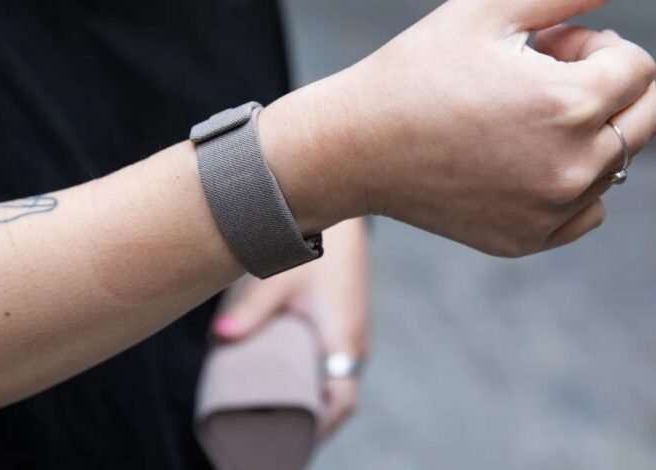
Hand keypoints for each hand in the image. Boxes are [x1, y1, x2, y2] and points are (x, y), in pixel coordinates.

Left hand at [212, 218, 369, 437]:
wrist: (343, 205)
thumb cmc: (316, 241)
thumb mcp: (280, 276)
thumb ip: (253, 309)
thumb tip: (221, 337)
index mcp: (344, 337)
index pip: (342, 401)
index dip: (319, 427)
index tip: (290, 441)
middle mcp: (353, 341)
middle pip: (336, 397)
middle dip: (309, 423)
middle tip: (271, 438)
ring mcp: (350, 333)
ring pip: (334, 380)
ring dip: (310, 400)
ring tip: (270, 416)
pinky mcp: (341, 323)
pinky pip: (329, 363)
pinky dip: (310, 380)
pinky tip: (282, 380)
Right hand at [260, 0, 655, 255]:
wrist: (355, 148)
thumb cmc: (411, 77)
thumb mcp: (485, 11)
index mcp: (569, 104)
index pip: (640, 68)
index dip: (595, 47)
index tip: (548, 49)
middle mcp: (571, 166)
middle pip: (644, 119)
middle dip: (608, 88)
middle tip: (546, 80)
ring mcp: (549, 211)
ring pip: (614, 164)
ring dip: (586, 134)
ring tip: (522, 120)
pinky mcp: (526, 239)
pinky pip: (586, 211)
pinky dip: (570, 186)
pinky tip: (523, 163)